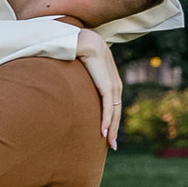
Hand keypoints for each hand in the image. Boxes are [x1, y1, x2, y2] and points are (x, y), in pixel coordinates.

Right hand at [78, 32, 123, 146]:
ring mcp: (112, 84)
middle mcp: (115, 84)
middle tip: (112, 146)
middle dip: (114, 130)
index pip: (114, 106)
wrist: (83, 40)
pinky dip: (107, 119)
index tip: (108, 135)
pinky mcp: (107, 84)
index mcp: (111, 81)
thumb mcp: (84, 71)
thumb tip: (71, 88)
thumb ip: (82, 82)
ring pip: (114, 112)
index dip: (112, 121)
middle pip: (116, 112)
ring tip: (108, 143)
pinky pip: (108, 106)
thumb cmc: (80, 53)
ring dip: (111, 129)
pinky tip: (103, 131)